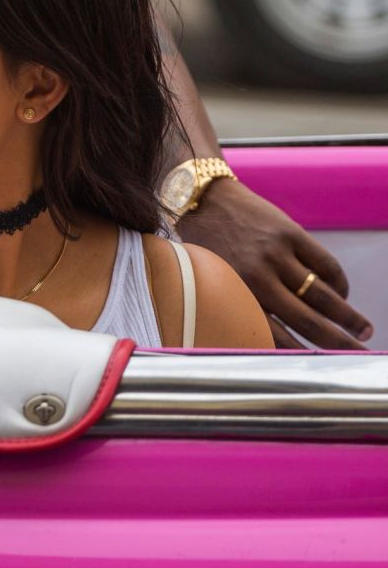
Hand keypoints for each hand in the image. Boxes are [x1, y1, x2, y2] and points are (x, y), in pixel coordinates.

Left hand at [178, 179, 373, 348]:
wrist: (203, 200)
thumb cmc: (204, 248)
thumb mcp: (212, 284)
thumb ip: (238, 308)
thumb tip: (266, 339)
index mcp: (234, 296)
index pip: (274, 335)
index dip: (300, 353)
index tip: (320, 366)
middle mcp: (256, 278)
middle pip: (307, 320)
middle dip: (337, 341)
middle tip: (358, 355)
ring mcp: (276, 255)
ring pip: (322, 294)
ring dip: (348, 316)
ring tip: (364, 331)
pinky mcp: (291, 234)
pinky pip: (325, 265)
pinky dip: (338, 283)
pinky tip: (342, 295)